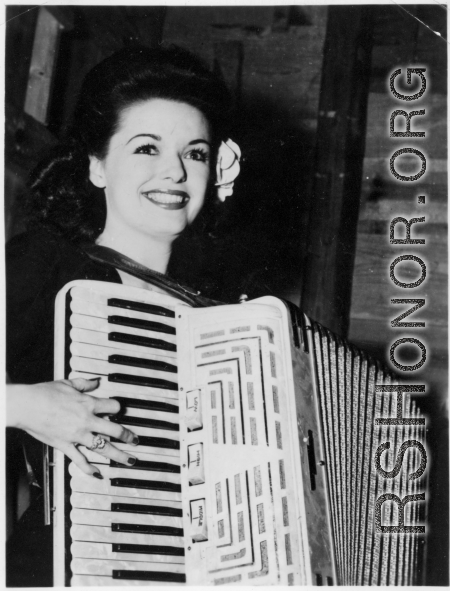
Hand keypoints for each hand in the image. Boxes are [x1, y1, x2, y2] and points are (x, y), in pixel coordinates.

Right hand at [7, 378, 138, 477]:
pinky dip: (89, 468)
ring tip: (129, 461)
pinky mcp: (65, 445)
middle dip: (128, 436)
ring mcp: (77, 435)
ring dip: (118, 455)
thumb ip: (84, 383)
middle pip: (115, 431)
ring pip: (103, 448)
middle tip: (135, 440)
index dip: (118, 408)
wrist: (27, 405)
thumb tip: (96, 381)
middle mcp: (87, 421)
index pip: (113, 407)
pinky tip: (97, 474)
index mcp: (88, 404)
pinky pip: (80, 459)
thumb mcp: (68, 383)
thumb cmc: (45, 393)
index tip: (120, 411)